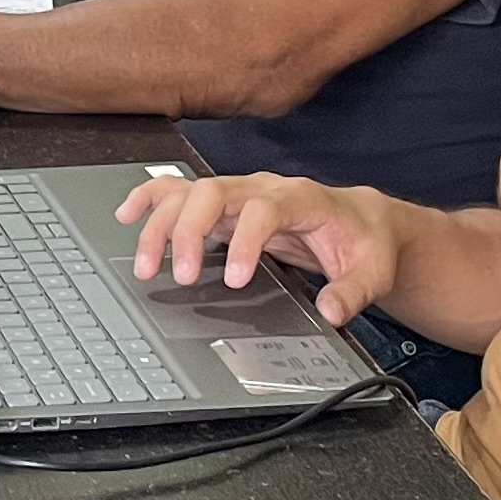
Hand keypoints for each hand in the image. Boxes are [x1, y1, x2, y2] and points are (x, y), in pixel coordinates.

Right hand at [120, 173, 405, 325]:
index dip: (246, 240)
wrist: (360, 219)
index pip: (264, 209)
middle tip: (181, 275)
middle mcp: (264, 188)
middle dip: (189, 230)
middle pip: (214, 192)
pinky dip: (151, 200)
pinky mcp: (225, 203)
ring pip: (190, 192)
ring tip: (148, 265)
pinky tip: (128, 215)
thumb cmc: (363, 242)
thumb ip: (354, 291)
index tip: (236, 278)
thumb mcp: (373, 270)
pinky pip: (180, 190)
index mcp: (301, 199)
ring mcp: (241, 192)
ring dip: (162, 224)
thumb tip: (331, 311)